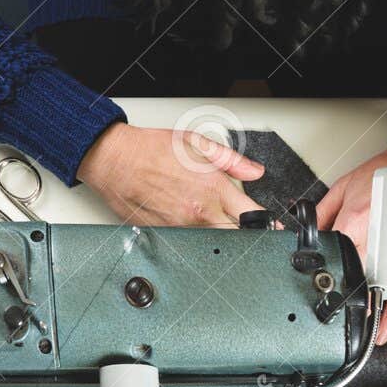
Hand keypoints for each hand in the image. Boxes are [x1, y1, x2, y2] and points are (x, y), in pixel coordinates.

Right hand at [77, 122, 265, 225]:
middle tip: (247, 229)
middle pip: (236, 237)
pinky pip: (188, 243)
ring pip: (212, 242)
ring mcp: (181, 227)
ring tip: (212, 220)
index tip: (271, 227)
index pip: (252, 216)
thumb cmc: (151, 149)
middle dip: (245, 235)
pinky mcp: (165, 235)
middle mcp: (198, 212)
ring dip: (219, 235)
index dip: (266, 224)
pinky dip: (195, 236)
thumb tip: (255, 172)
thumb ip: (232, 160)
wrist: (115, 160)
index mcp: (212, 189)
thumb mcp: (197, 144)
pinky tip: (188, 222)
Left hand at [315, 120, 386, 343]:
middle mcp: (378, 242)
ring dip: (359, 309)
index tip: (305, 281)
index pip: (327, 255)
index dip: (315, 268)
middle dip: (333, 292)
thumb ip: (322, 212)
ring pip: (373, 292)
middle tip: (319, 309)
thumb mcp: (345, 185)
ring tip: (344, 326)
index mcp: (356, 222)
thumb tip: (304, 232)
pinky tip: (379, 335)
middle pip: (348, 278)